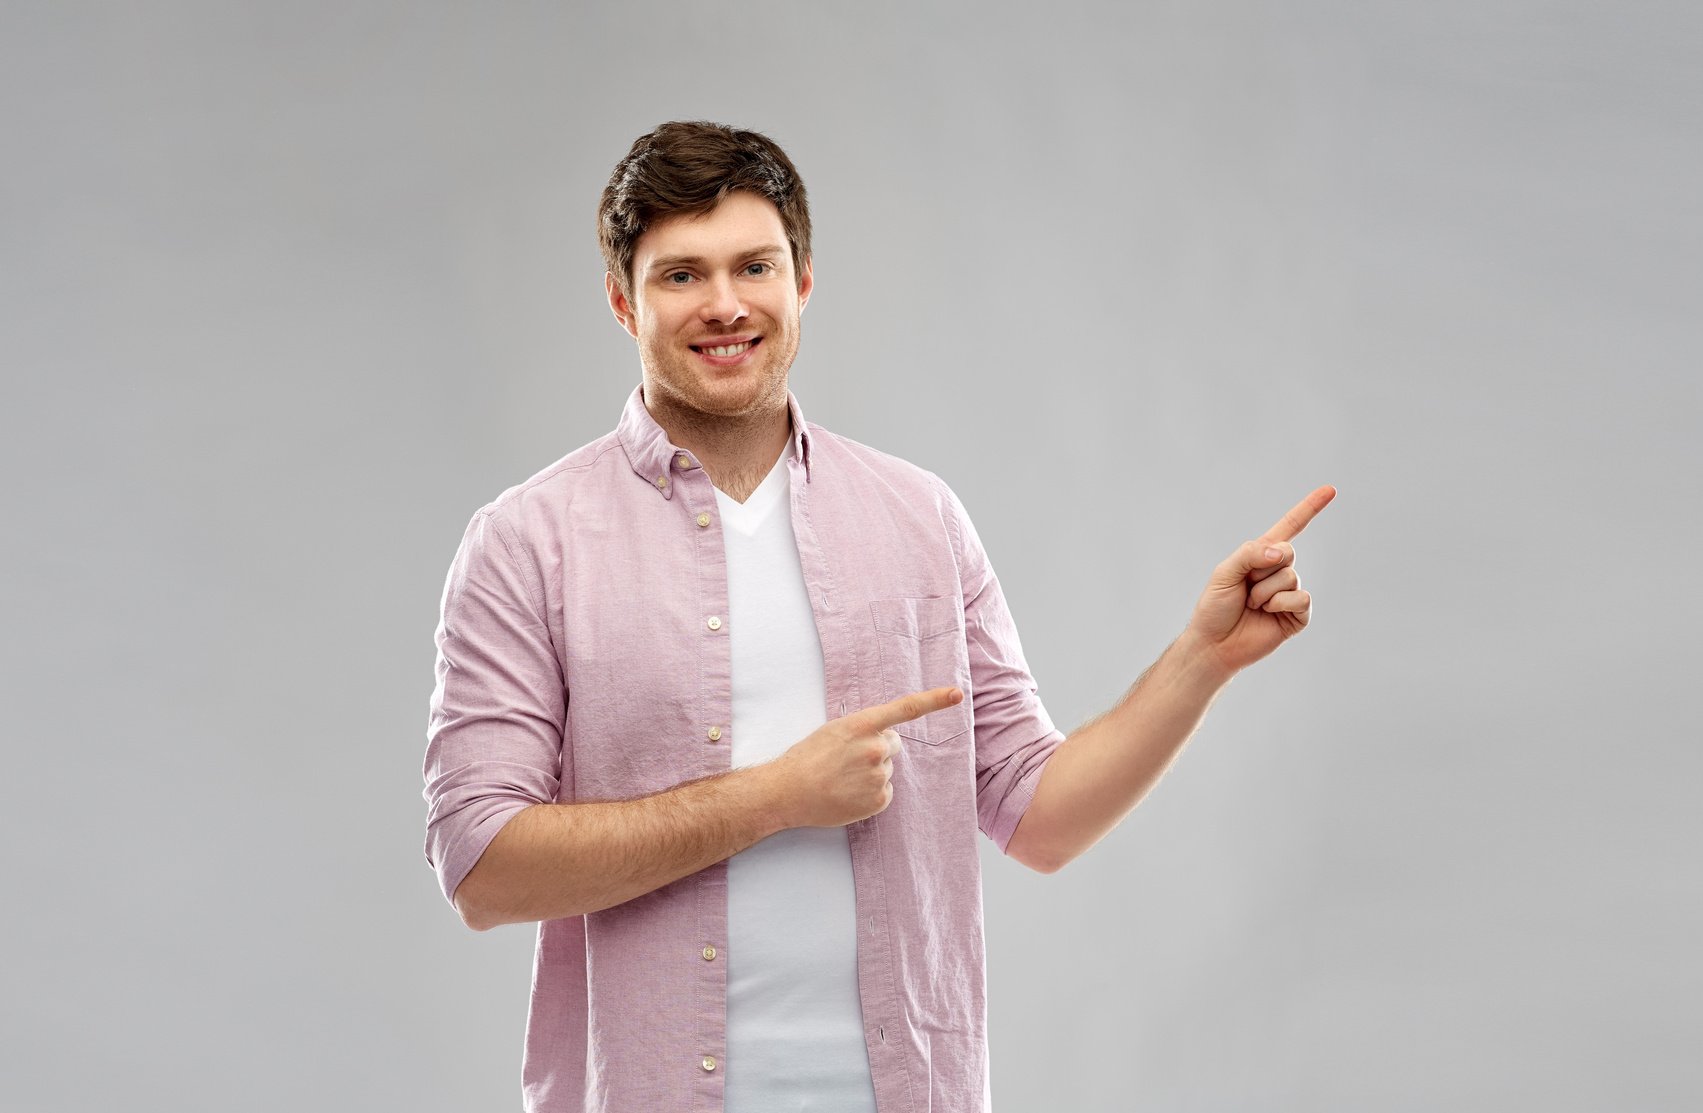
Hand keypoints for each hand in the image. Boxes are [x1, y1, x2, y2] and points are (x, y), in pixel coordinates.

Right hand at [768, 687, 964, 828]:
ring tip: (843, 778)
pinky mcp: (879, 800)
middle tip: (849, 758)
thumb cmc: (807, 757)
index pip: (906, 708)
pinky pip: (885, 791)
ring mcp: (879, 775)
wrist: (787, 791)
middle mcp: (876, 748)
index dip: (935, 700)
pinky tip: (848, 793)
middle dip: (878, 749)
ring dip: (871, 772)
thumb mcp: (835, 730)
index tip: (958, 694)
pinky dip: (869, 793)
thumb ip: (864, 729)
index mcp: (863, 725)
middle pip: (894, 744)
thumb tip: (886, 738)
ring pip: (887, 769)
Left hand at [1184, 485, 1335, 677]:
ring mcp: (1289, 593)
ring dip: (1265, 592)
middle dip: (1262, 570)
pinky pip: (1301, 599)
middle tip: (1245, 588)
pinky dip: (1281, 604)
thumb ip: (1250, 553)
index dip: (1310, 508)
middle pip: (1288, 552)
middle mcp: (1279, 571)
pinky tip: (1267, 613)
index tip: (1331, 490)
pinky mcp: (1297, 615)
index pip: (1290, 527)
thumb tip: (1283, 551)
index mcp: (1261, 556)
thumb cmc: (1215, 607)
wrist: (1215, 644)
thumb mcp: (1225, 572)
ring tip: (1252, 605)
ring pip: (1291, 577)